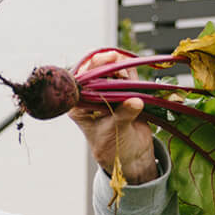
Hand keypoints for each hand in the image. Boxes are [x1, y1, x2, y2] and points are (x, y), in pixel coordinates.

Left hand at [69, 49, 158, 183]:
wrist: (130, 156)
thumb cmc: (114, 147)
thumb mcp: (116, 131)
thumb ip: (123, 115)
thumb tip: (135, 101)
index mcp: (79, 104)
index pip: (82, 79)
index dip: (93, 66)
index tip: (107, 58)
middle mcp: (91, 96)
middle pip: (97, 71)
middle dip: (110, 63)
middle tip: (121, 62)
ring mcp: (107, 93)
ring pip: (113, 71)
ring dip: (122, 67)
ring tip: (130, 72)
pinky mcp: (123, 93)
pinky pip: (127, 77)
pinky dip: (132, 72)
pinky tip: (135, 71)